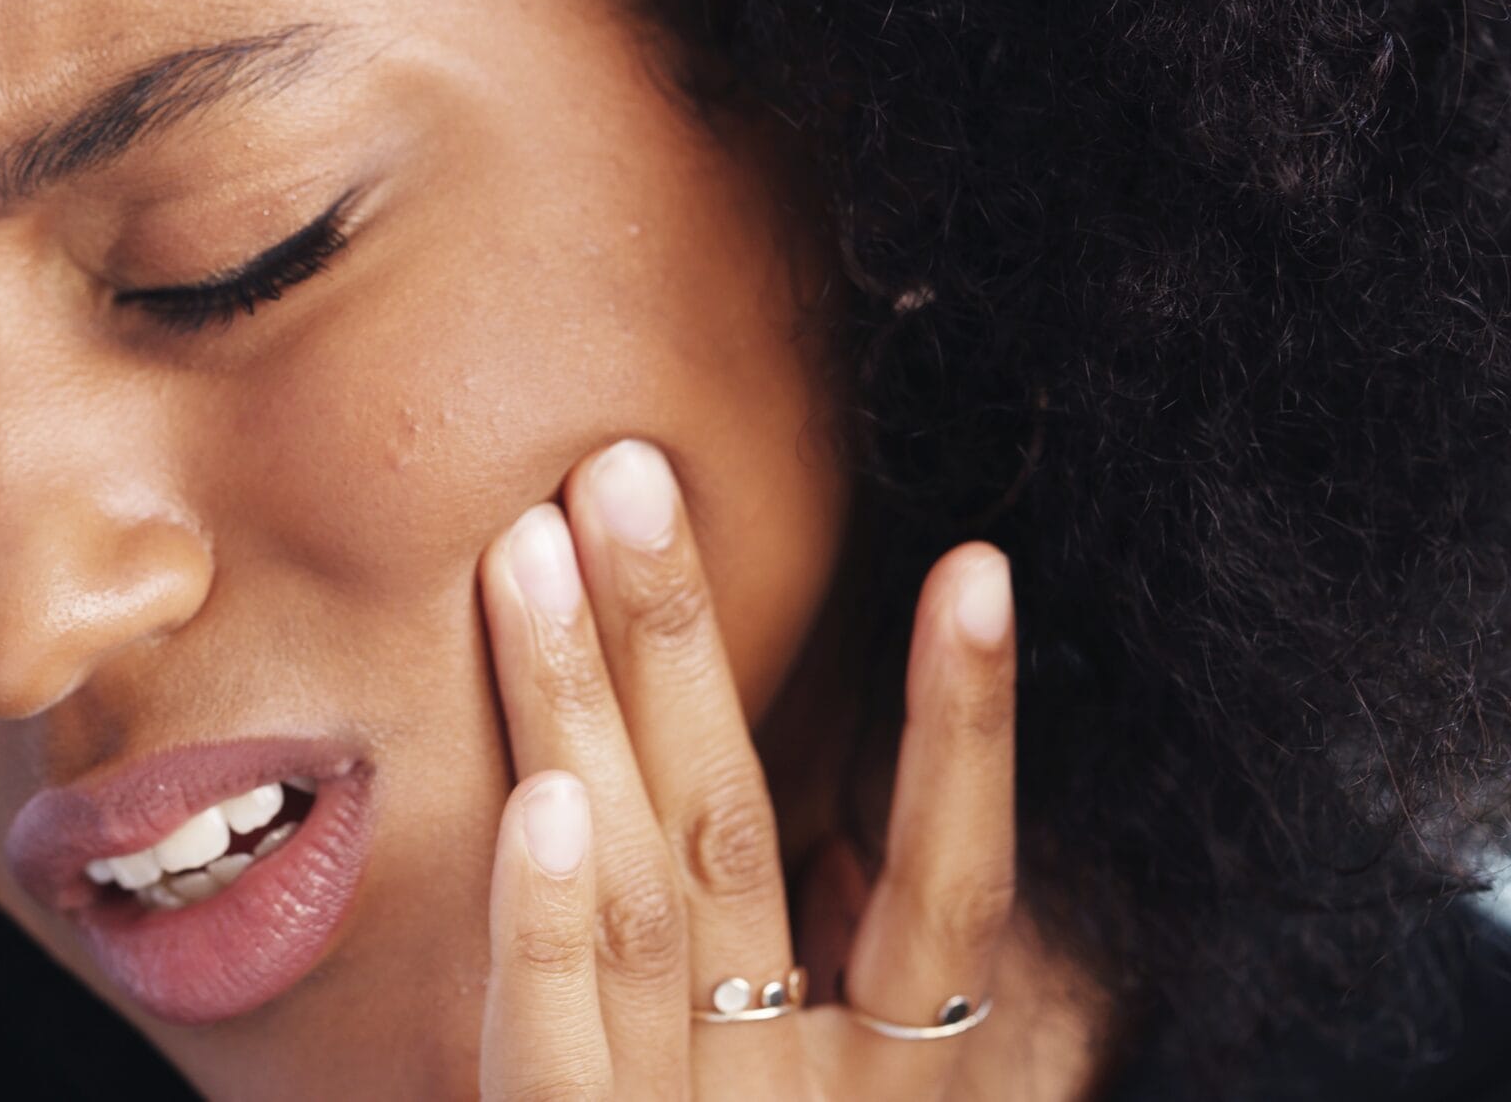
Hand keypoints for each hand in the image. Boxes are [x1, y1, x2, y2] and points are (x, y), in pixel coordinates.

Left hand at [476, 439, 1018, 1099]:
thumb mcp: (810, 1088)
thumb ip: (831, 985)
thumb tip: (823, 820)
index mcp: (887, 1085)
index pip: (952, 889)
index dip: (968, 733)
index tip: (977, 566)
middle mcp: (797, 1101)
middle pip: (742, 846)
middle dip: (684, 646)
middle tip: (625, 473)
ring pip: (643, 912)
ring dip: (583, 715)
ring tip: (533, 552)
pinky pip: (552, 1060)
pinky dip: (547, 932)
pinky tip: (541, 802)